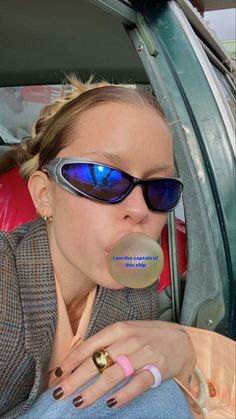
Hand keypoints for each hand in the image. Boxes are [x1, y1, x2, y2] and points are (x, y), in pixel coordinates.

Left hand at [51, 320, 195, 408]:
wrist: (181, 338)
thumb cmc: (148, 335)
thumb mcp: (126, 331)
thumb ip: (107, 342)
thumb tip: (80, 358)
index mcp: (118, 329)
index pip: (89, 345)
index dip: (72, 360)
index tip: (57, 374)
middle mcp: (128, 340)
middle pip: (96, 362)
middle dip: (75, 379)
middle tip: (60, 393)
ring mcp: (142, 354)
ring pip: (113, 374)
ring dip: (93, 390)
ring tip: (78, 402)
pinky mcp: (156, 368)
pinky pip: (137, 384)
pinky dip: (123, 394)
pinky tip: (111, 404)